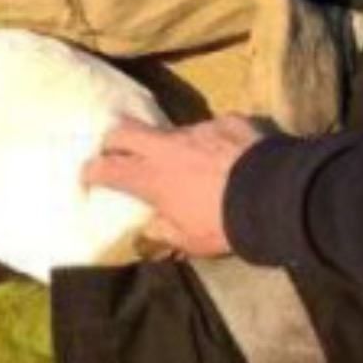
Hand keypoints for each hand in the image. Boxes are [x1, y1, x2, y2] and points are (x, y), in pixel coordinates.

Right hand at [82, 115, 266, 257]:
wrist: (273, 196)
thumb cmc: (224, 224)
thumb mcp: (190, 241)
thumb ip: (165, 232)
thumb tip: (153, 227)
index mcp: (150, 177)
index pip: (105, 168)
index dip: (91, 171)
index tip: (88, 176)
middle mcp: (166, 147)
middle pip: (124, 129)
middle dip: (115, 139)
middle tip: (117, 150)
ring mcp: (198, 129)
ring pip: (174, 132)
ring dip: (175, 146)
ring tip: (195, 164)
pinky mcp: (228, 121)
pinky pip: (215, 129)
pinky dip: (216, 142)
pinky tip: (232, 156)